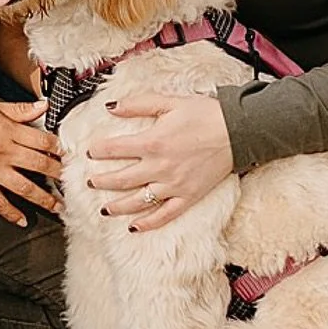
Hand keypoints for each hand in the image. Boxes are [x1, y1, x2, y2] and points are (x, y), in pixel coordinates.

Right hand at [0, 98, 61, 227]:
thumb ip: (20, 110)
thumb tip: (44, 106)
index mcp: (7, 131)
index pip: (42, 141)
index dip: (58, 148)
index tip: (69, 155)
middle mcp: (3, 152)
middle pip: (39, 165)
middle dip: (58, 175)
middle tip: (72, 183)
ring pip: (24, 188)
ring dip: (44, 199)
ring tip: (58, 207)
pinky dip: (11, 213)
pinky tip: (23, 220)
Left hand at [85, 94, 233, 231]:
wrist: (237, 131)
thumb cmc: (204, 114)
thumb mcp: (169, 102)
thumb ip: (138, 104)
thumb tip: (112, 107)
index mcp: (152, 142)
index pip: (115, 149)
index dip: (99, 151)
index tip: (90, 152)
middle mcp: (159, 167)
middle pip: (121, 179)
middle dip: (102, 182)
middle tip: (90, 182)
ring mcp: (173, 185)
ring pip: (138, 201)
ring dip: (118, 206)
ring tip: (104, 210)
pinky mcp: (188, 197)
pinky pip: (165, 215)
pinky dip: (148, 223)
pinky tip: (135, 227)